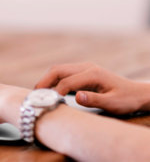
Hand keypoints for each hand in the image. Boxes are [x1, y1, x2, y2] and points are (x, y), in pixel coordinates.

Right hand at [35, 63, 149, 113]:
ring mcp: (83, 68)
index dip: (55, 91)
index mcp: (93, 74)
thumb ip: (94, 100)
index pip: (67, 81)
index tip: (47, 102)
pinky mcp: (82, 72)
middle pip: (58, 70)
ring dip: (47, 79)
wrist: (135, 93)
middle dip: (44, 81)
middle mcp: (86, 67)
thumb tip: (76, 97)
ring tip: (38, 93)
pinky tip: (49, 90)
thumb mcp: (113, 103)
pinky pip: (63, 73)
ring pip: (58, 70)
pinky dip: (53, 80)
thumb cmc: (125, 99)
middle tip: (34, 94)